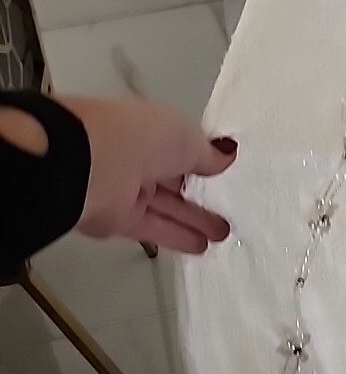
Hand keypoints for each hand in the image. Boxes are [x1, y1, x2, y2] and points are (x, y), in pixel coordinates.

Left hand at [63, 97, 235, 253]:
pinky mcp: (119, 220)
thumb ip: (208, 154)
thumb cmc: (134, 136)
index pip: (181, 147)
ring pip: (167, 208)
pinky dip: (178, 237)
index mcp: (150, 130)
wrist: (91, 164)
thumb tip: (224, 157)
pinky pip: (154, 229)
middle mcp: (136, 158)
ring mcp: (127, 190)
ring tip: (221, 231)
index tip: (225, 172)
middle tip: (226, 205)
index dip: (204, 160)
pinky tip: (199, 244)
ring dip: (195, 220)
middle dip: (201, 194)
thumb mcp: (188, 138)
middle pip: (175, 181)